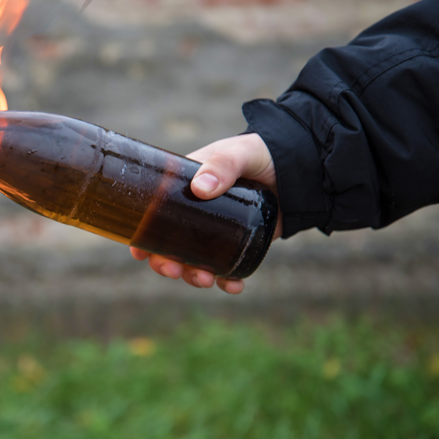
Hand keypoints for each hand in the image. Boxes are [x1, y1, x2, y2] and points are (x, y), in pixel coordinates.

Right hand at [130, 133, 281, 293]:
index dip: (142, 235)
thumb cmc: (261, 153)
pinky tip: (233, 286)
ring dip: (192, 276)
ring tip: (204, 280)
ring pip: (194, 261)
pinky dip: (227, 281)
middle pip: (168, 245)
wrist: (300, 168)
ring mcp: (216, 231)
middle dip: (165, 263)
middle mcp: (194, 213)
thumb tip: (200, 190)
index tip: (139, 252)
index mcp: (183, 189)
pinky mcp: (239, 244)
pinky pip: (227, 268)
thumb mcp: (239, 153)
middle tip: (173, 270)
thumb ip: (223, 165)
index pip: (153, 214)